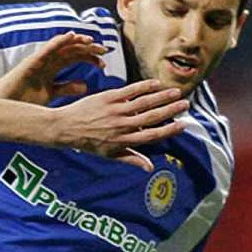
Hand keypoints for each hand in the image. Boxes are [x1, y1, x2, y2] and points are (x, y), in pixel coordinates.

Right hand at [0, 31, 106, 104]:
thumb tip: (85, 85)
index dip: (91, 59)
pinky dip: (60, 40)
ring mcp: (41, 59)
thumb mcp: (52, 94)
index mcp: (54, 68)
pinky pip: (48, 47)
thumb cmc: (24, 99)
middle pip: (73, 50)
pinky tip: (71, 36)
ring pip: (63, 45)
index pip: (76, 58)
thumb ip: (67, 88)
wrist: (6, 103)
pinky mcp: (33, 59)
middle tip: (104, 50)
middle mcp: (49, 61)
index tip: (104, 63)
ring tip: (91, 41)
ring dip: (78, 41)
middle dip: (89, 49)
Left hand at [49, 79, 189, 169]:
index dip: (168, 130)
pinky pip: (130, 91)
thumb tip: (150, 168)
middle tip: (185, 104)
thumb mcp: (109, 155)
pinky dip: (143, 87)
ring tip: (176, 92)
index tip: (183, 125)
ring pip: (143, 103)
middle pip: (151, 117)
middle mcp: (121, 126)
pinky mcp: (108, 98)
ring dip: (162, 97)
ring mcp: (115, 111)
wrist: (65, 128)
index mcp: (123, 141)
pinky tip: (156, 83)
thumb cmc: (88, 143)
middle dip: (170, 111)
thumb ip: (131, 159)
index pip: (151, 136)